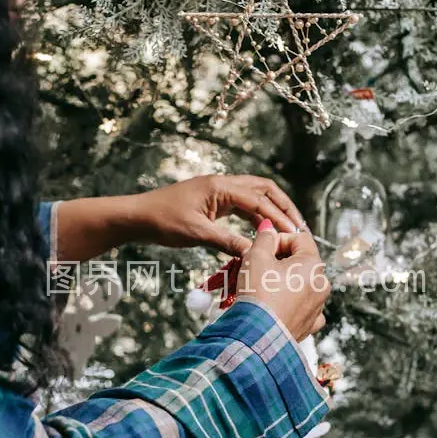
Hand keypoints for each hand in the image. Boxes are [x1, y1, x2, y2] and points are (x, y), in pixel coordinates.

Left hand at [128, 174, 303, 256]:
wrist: (137, 217)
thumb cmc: (162, 221)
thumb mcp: (196, 234)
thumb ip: (227, 242)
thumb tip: (255, 253)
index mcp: (220, 186)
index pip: (259, 199)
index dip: (279, 217)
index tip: (294, 234)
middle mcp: (222, 184)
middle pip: (264, 189)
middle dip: (283, 206)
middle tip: (299, 226)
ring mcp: (218, 191)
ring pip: (255, 196)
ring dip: (272, 211)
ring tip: (287, 229)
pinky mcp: (213, 202)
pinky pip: (242, 205)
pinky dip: (256, 216)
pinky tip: (263, 231)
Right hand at [235, 221, 329, 342]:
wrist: (256, 336)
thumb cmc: (258, 295)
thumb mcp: (255, 257)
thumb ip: (264, 238)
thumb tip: (269, 227)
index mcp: (313, 264)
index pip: (300, 238)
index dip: (279, 239)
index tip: (263, 248)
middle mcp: (321, 285)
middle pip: (301, 262)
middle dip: (280, 261)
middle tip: (259, 267)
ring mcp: (318, 306)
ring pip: (302, 285)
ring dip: (285, 282)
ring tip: (263, 288)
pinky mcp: (310, 325)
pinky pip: (303, 308)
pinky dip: (291, 304)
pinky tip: (277, 306)